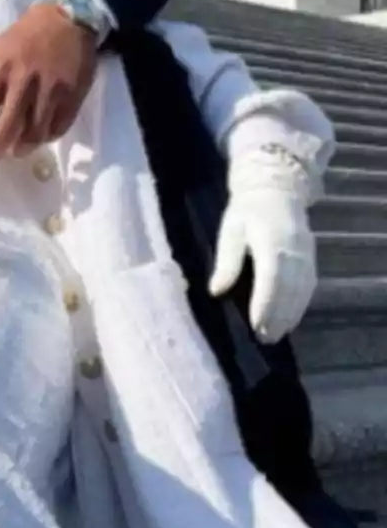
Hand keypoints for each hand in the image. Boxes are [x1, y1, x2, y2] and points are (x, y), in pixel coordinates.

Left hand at [0, 3, 97, 160]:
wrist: (67, 22)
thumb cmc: (21, 41)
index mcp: (0, 67)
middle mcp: (25, 79)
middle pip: (9, 125)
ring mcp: (51, 89)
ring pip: (35, 131)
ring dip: (22, 146)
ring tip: (14, 150)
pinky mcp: (73, 95)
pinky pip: (58, 127)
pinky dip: (46, 137)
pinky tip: (38, 137)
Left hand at [209, 153, 316, 343]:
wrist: (276, 189)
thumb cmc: (247, 211)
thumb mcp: (230, 231)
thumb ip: (227, 261)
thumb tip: (216, 290)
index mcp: (272, 240)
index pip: (272, 277)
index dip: (265, 303)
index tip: (256, 324)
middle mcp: (294, 249)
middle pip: (290, 289)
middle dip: (278, 316)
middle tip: (263, 338)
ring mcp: (307, 254)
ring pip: (303, 290)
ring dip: (290, 315)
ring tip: (275, 335)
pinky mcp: (312, 258)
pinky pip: (309, 286)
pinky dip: (300, 305)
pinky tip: (289, 320)